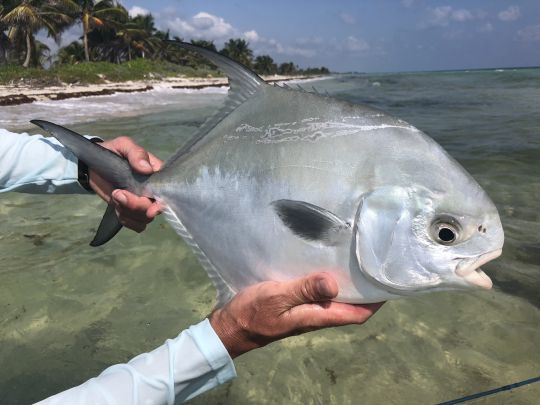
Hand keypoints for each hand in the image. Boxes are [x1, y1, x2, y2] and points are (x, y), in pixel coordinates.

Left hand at [88, 136, 162, 232]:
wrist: (94, 165)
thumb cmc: (113, 152)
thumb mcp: (124, 145)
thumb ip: (136, 153)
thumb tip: (147, 169)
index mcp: (157, 175)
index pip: (166, 192)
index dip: (160, 203)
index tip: (150, 208)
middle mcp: (153, 191)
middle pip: (154, 208)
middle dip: (136, 206)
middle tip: (118, 194)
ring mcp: (143, 202)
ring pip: (144, 218)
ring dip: (128, 212)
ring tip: (115, 196)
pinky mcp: (131, 211)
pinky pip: (137, 225)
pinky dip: (127, 221)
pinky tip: (118, 210)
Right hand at [209, 273, 383, 357]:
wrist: (229, 327)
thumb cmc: (252, 313)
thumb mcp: (277, 298)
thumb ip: (304, 290)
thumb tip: (335, 284)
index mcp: (317, 317)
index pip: (357, 314)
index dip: (376, 302)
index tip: (389, 282)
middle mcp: (316, 315)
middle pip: (349, 305)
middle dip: (365, 289)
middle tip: (375, 264)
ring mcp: (305, 310)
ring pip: (335, 299)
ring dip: (347, 284)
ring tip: (356, 260)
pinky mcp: (294, 304)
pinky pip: (318, 293)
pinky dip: (327, 281)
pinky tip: (324, 265)